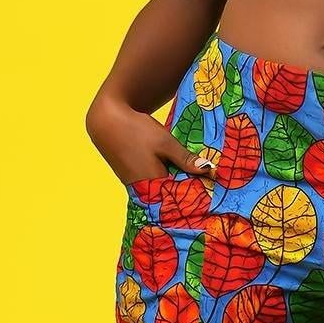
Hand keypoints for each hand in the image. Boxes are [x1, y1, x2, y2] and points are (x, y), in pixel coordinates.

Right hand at [86, 94, 215, 191]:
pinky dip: (168, 184)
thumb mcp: (165, 142)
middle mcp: (144, 191)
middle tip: (212, 191)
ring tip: (200, 185)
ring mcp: (137, 188)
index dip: (199, 198)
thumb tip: (209, 170)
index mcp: (153, 184)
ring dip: (179, 189)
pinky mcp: (134, 182)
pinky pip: (156, 188)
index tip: (216, 196)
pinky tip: (180, 177)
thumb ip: (185, 159)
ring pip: (164, 194)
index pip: (181, 200)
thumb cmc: (136, 130)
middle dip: (191, 195)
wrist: (107, 122)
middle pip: (172, 200)